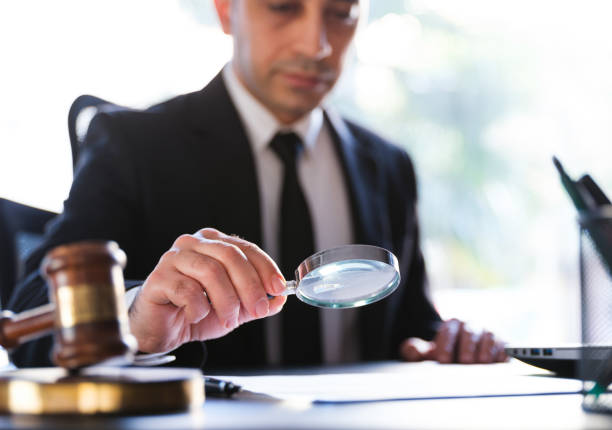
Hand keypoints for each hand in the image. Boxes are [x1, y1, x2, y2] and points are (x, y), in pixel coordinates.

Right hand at [128, 228, 286, 352]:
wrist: (159, 329)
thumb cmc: (194, 311)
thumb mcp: (234, 308)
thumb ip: (255, 302)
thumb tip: (280, 299)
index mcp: (214, 243)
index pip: (245, 248)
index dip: (265, 268)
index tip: (278, 288)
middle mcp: (193, 244)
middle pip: (230, 256)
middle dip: (249, 286)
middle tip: (257, 309)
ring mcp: (173, 258)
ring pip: (210, 272)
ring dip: (226, 301)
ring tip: (228, 320)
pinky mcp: (158, 277)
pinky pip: (187, 290)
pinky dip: (199, 308)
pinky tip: (196, 317)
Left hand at [399, 318, 507, 363]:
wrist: (465, 358)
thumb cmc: (446, 355)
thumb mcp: (429, 353)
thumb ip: (416, 351)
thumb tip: (411, 350)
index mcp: (451, 325)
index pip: (448, 330)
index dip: (445, 344)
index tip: (442, 359)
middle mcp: (471, 325)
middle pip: (469, 332)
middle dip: (467, 346)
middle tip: (464, 361)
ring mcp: (488, 332)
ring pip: (489, 336)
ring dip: (486, 349)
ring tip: (482, 362)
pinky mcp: (504, 343)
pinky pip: (505, 345)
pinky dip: (502, 353)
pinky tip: (498, 362)